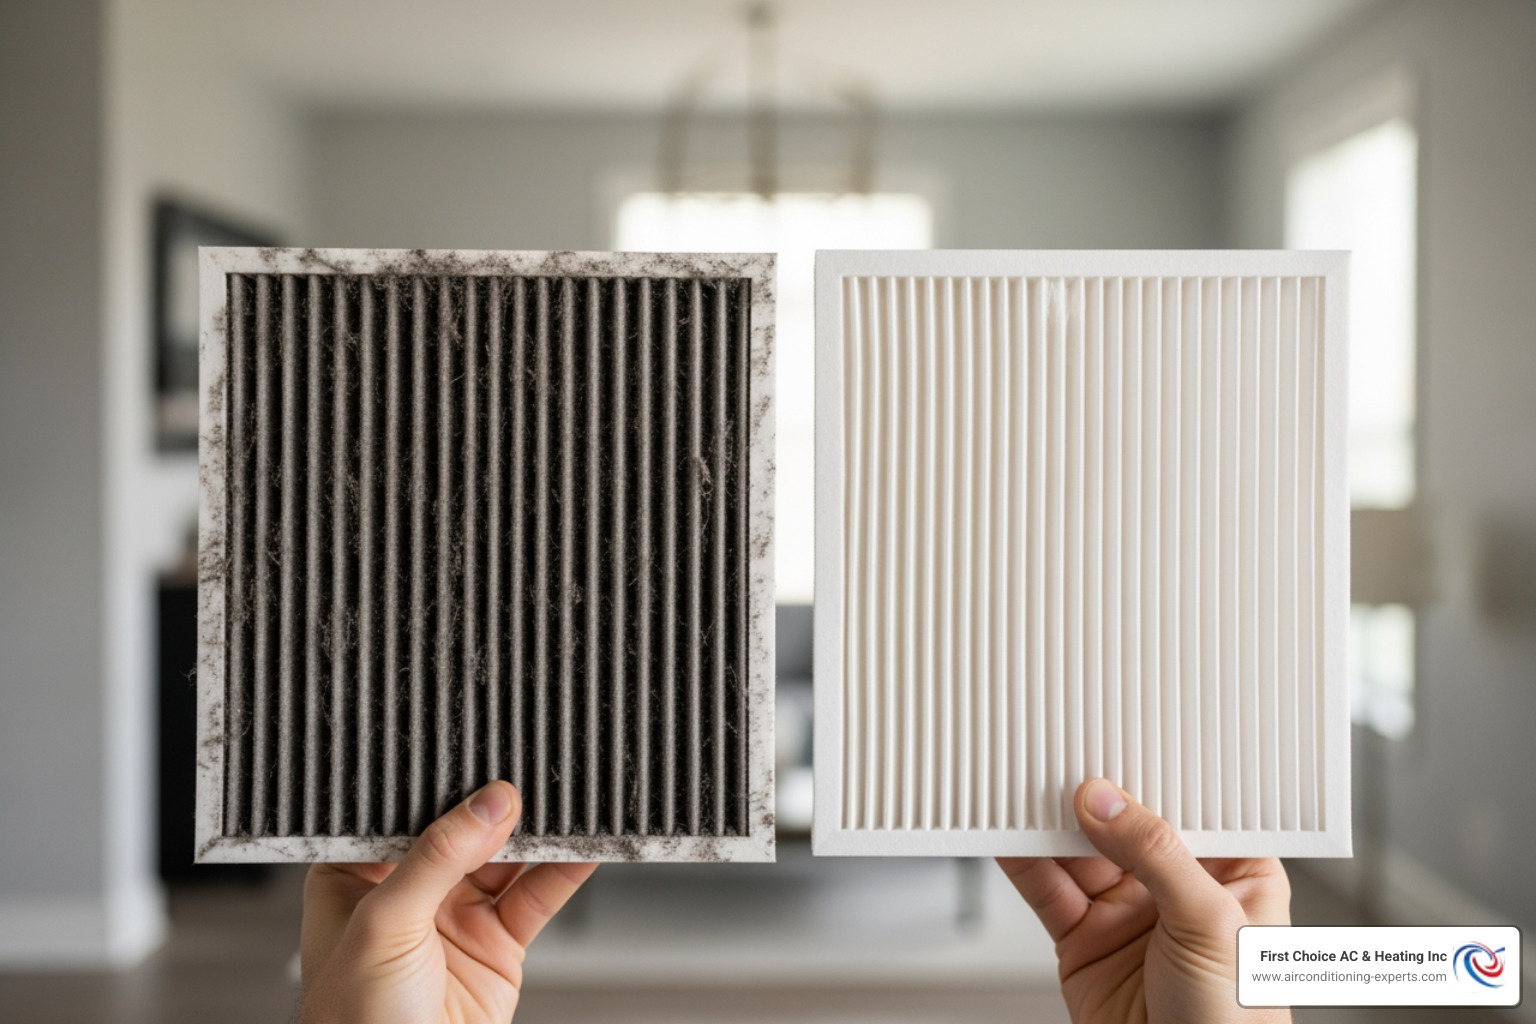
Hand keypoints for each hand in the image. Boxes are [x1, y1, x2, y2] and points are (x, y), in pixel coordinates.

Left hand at [298, 781, 596, 1023]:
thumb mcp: (384, 925)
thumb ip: (437, 857)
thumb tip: (488, 802)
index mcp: (356, 875)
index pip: (406, 812)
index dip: (442, 783)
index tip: (480, 758)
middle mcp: (408, 892)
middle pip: (464, 830)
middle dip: (500, 805)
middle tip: (533, 777)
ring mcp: (455, 918)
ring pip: (506, 859)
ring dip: (538, 834)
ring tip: (566, 807)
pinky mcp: (496, 945)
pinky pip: (535, 898)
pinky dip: (563, 874)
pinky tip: (582, 850)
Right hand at [1000, 779, 1290, 1023]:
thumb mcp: (1212, 925)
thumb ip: (1158, 856)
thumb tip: (1106, 803)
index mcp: (1235, 875)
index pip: (1193, 807)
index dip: (1160, 772)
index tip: (1125, 740)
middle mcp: (1178, 889)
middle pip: (1127, 824)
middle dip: (1095, 793)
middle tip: (1064, 758)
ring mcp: (1128, 914)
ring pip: (1080, 852)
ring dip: (1052, 822)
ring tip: (1026, 790)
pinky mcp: (1084, 941)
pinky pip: (1048, 890)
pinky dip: (1023, 862)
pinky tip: (1009, 836)